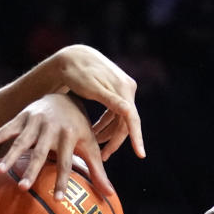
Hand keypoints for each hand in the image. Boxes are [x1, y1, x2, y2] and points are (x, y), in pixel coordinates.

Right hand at [0, 93, 114, 199]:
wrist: (65, 94)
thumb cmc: (78, 128)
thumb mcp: (90, 146)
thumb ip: (98, 171)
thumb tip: (110, 196)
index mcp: (69, 136)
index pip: (66, 163)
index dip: (62, 181)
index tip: (58, 201)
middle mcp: (51, 128)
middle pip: (40, 153)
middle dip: (32, 170)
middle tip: (24, 189)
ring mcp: (34, 121)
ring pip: (21, 141)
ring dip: (10, 156)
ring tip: (1, 172)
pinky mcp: (21, 116)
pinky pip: (6, 128)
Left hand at [51, 44, 143, 160]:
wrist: (72, 56)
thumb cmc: (78, 74)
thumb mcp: (92, 89)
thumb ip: (112, 102)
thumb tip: (129, 113)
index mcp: (124, 89)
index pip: (132, 119)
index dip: (136, 138)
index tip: (140, 155)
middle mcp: (128, 88)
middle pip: (125, 122)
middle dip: (114, 140)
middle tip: (102, 156)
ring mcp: (123, 89)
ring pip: (119, 118)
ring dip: (107, 133)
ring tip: (94, 145)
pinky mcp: (117, 90)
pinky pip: (114, 112)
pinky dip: (105, 123)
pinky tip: (94, 131)